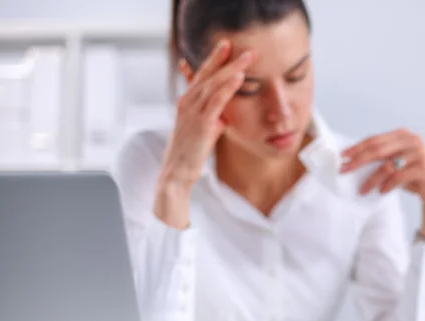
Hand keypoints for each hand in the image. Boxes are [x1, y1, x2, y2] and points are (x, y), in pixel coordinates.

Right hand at [154, 40, 255, 227]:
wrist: (177, 171)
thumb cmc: (190, 153)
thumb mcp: (202, 131)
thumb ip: (212, 118)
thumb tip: (224, 115)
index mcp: (186, 102)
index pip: (201, 76)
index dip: (213, 61)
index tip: (226, 47)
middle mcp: (187, 103)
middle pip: (207, 75)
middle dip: (223, 58)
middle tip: (237, 44)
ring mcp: (193, 112)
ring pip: (213, 84)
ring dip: (231, 68)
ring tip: (247, 57)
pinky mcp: (201, 124)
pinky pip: (216, 101)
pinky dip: (228, 87)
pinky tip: (239, 77)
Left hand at [340, 129, 424, 241]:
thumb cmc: (412, 178)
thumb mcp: (395, 164)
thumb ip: (380, 159)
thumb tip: (351, 161)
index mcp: (402, 135)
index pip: (374, 140)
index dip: (356, 148)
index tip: (342, 157)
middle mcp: (412, 140)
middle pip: (378, 150)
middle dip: (358, 161)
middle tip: (344, 170)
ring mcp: (419, 153)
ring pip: (387, 166)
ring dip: (372, 180)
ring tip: (362, 190)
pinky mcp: (424, 168)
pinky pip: (399, 177)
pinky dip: (387, 185)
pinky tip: (381, 192)